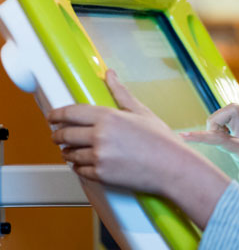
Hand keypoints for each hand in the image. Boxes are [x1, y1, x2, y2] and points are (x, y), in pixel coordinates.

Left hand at [48, 70, 229, 226]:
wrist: (174, 168)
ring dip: (67, 152)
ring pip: (70, 154)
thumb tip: (110, 74)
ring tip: (72, 151)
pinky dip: (79, 167)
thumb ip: (121, 93)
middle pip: (65, 134)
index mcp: (109, 117)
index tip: (52, 117)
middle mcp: (100, 136)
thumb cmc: (162, 141)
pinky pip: (80, 171)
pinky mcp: (102, 174)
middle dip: (58, 135)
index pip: (71, 113)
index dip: (56, 115)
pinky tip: (85, 164)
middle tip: (59, 136)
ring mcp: (100, 156)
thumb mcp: (142, 112)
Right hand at [181, 103, 238, 215]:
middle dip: (215, 120)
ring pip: (231, 112)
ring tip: (217, 141)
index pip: (221, 139)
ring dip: (218, 121)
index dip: (201, 137)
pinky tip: (223, 142)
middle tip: (212, 138)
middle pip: (232, 110)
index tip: (183, 136)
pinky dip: (222, 126)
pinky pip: (231, 121)